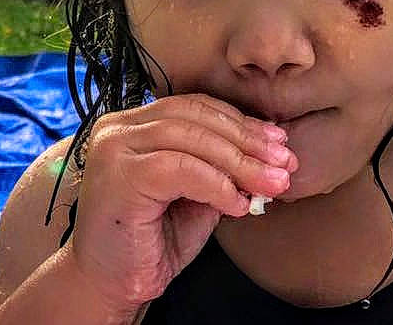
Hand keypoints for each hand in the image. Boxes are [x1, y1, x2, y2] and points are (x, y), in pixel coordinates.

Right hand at [65, 93, 296, 313]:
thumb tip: (268, 155)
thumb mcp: (193, 197)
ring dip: (239, 161)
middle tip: (285, 162)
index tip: (278, 142)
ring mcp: (114, 149)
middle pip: (193, 116)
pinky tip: (237, 204)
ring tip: (272, 183)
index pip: (192, 107)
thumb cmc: (149, 242)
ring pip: (189, 137)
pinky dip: (215, 184)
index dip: (238, 121)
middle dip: (246, 139)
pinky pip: (179, 168)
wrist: (108, 284)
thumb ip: (218, 171)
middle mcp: (116, 129)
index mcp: (131, 126)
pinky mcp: (119, 176)